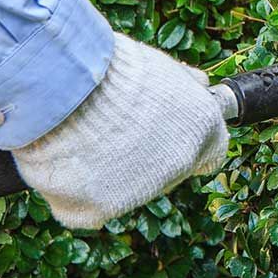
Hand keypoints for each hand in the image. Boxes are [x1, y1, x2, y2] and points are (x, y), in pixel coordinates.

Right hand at [12, 33, 228, 229]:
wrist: (68, 83)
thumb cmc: (113, 69)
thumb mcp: (163, 67)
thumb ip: (185, 85)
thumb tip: (201, 84)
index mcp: (203, 129)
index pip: (211, 153)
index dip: (189, 145)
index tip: (169, 138)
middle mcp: (180, 164)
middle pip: (166, 172)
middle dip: (145, 157)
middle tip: (114, 132)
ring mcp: (142, 191)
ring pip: (125, 191)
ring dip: (108, 173)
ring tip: (84, 140)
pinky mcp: (100, 210)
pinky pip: (88, 209)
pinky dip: (74, 192)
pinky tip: (67, 164)